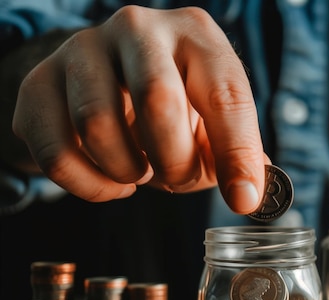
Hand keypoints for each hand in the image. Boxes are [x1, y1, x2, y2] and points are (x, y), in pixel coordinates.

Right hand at [12, 6, 266, 213]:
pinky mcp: (38, 82)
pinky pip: (56, 152)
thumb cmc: (175, 109)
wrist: (108, 83)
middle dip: (174, 161)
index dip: (237, 153)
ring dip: (127, 171)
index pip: (225, 95)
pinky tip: (111, 181)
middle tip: (177, 178)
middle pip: (158, 100)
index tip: (242, 199)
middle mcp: (138, 29)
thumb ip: (236, 155)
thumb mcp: (214, 124)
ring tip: (141, 170)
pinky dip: (90, 185)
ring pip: (98, 125)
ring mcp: (82, 49)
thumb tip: (249, 195)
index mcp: (196, 35)